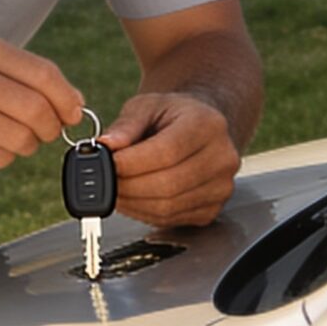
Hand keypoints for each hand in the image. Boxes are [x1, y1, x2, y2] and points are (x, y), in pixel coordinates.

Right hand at [0, 33, 82, 168]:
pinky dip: (4, 156)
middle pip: (35, 109)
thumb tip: (75, 103)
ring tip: (13, 138)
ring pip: (19, 138)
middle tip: (44, 131)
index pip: (43, 74)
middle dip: (49, 127)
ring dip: (26, 145)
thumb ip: (25, 76)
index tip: (72, 114)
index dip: (67, 99)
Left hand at [100, 91, 239, 227]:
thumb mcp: (147, 106)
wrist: (200, 129)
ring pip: (168, 206)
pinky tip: (132, 199)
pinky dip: (144, 213)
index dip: (132, 162)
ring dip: (133, 202)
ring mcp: (221, 187)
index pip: (168, 151)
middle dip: (128, 186)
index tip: (108, 163)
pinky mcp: (212, 209)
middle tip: (104, 181)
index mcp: (207, 124)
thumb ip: (126, 125)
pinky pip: (171, 219)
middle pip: (169, 184)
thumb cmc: (172, 116)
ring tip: (114, 189)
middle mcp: (222, 157)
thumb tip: (105, 146)